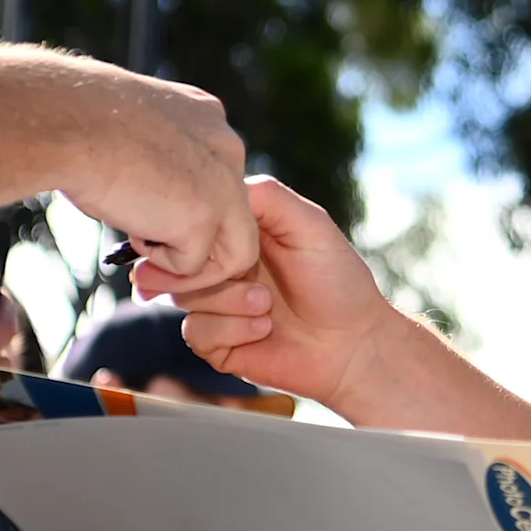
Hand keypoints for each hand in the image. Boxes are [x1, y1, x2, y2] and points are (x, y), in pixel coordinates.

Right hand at [72, 72, 254, 290]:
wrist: (66, 120)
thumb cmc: (77, 122)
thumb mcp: (132, 132)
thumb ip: (157, 159)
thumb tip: (147, 196)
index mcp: (208, 122)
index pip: (219, 182)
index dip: (186, 210)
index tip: (148, 218)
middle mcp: (228, 148)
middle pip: (234, 218)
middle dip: (197, 245)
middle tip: (152, 251)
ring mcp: (224, 183)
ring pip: (235, 252)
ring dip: (188, 265)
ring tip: (142, 248)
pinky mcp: (206, 215)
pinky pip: (192, 265)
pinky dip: (161, 264)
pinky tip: (133, 232)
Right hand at [146, 177, 400, 404]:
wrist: (354, 345)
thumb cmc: (338, 280)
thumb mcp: (310, 225)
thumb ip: (267, 197)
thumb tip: (217, 185)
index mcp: (237, 236)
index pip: (191, 221)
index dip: (195, 228)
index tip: (215, 237)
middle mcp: (221, 267)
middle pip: (175, 259)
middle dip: (203, 268)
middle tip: (244, 274)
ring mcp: (216, 306)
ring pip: (182, 296)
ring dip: (227, 300)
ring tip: (267, 303)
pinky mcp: (217, 344)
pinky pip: (196, 331)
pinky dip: (231, 329)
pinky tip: (264, 328)